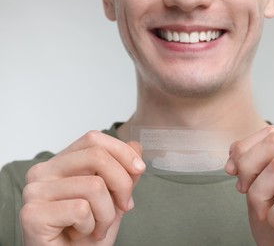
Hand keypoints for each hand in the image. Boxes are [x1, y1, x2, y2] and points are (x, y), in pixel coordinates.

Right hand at [20, 131, 145, 245]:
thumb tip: (136, 145)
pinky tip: (80, 234)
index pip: (94, 139)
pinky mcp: (33, 213)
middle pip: (97, 156)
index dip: (122, 151)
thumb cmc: (88, 233)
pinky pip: (81, 209)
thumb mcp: (113, 198)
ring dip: (107, 214)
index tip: (139, 169)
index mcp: (61, 163)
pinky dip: (92, 226)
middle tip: (124, 206)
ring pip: (94, 186)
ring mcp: (34, 191)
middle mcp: (43, 172)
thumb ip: (122, 172)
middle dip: (122, 183)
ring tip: (97, 227)